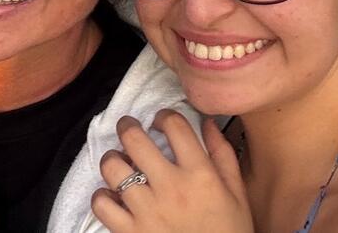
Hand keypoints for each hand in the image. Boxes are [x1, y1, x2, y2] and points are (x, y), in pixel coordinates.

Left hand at [90, 110, 253, 232]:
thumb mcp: (237, 195)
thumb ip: (223, 156)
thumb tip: (207, 123)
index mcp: (200, 176)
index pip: (175, 126)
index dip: (164, 116)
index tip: (161, 120)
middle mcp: (170, 188)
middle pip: (134, 139)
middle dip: (128, 126)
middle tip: (129, 127)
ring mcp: (147, 210)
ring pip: (113, 167)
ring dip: (114, 160)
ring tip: (120, 162)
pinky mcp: (130, 231)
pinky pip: (101, 203)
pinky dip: (102, 196)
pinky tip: (114, 196)